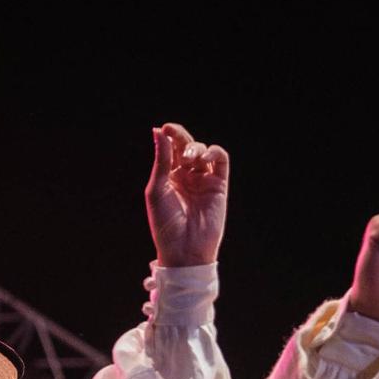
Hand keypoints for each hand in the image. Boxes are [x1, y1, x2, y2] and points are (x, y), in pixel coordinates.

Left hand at [146, 123, 227, 266]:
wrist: (184, 249)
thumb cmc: (166, 224)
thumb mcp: (157, 189)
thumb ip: (162, 161)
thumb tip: (158, 131)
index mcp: (168, 177)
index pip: (170, 149)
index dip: (169, 135)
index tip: (164, 129)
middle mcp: (186, 177)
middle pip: (186, 146)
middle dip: (181, 137)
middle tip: (173, 133)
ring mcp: (203, 181)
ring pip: (203, 152)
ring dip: (196, 148)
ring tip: (189, 157)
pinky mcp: (219, 186)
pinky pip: (220, 161)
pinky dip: (214, 152)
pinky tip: (205, 157)